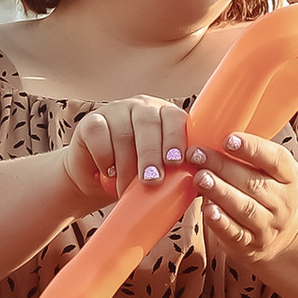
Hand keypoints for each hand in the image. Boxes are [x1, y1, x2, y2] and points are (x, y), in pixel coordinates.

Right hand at [58, 97, 196, 213]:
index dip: (176, 139)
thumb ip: (181, 174)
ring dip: (126, 165)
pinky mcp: (91, 121)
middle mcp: (141, 108)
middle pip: (148, 123)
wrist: (96, 181)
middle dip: (151, 155)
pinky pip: (98, 133)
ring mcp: (115, 111)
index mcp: (164, 116)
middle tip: (152, 181)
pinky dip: (104, 156)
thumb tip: (206, 185)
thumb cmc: (136, 178)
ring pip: (123, 132)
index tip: (176, 163)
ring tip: (127, 189)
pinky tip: (108, 171)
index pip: (175, 119)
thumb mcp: (162, 175)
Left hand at [186, 125, 297, 270]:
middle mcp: (283, 202)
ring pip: (244, 207)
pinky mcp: (251, 244)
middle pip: (253, 182)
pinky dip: (221, 221)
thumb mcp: (270, 172)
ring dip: (219, 191)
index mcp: (290, 177)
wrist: (282, 234)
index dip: (252, 148)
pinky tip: (207, 209)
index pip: (276, 159)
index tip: (228, 139)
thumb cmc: (267, 191)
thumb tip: (212, 132)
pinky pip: (235, 232)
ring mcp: (268, 225)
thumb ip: (250, 156)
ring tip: (199, 177)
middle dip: (222, 167)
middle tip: (198, 154)